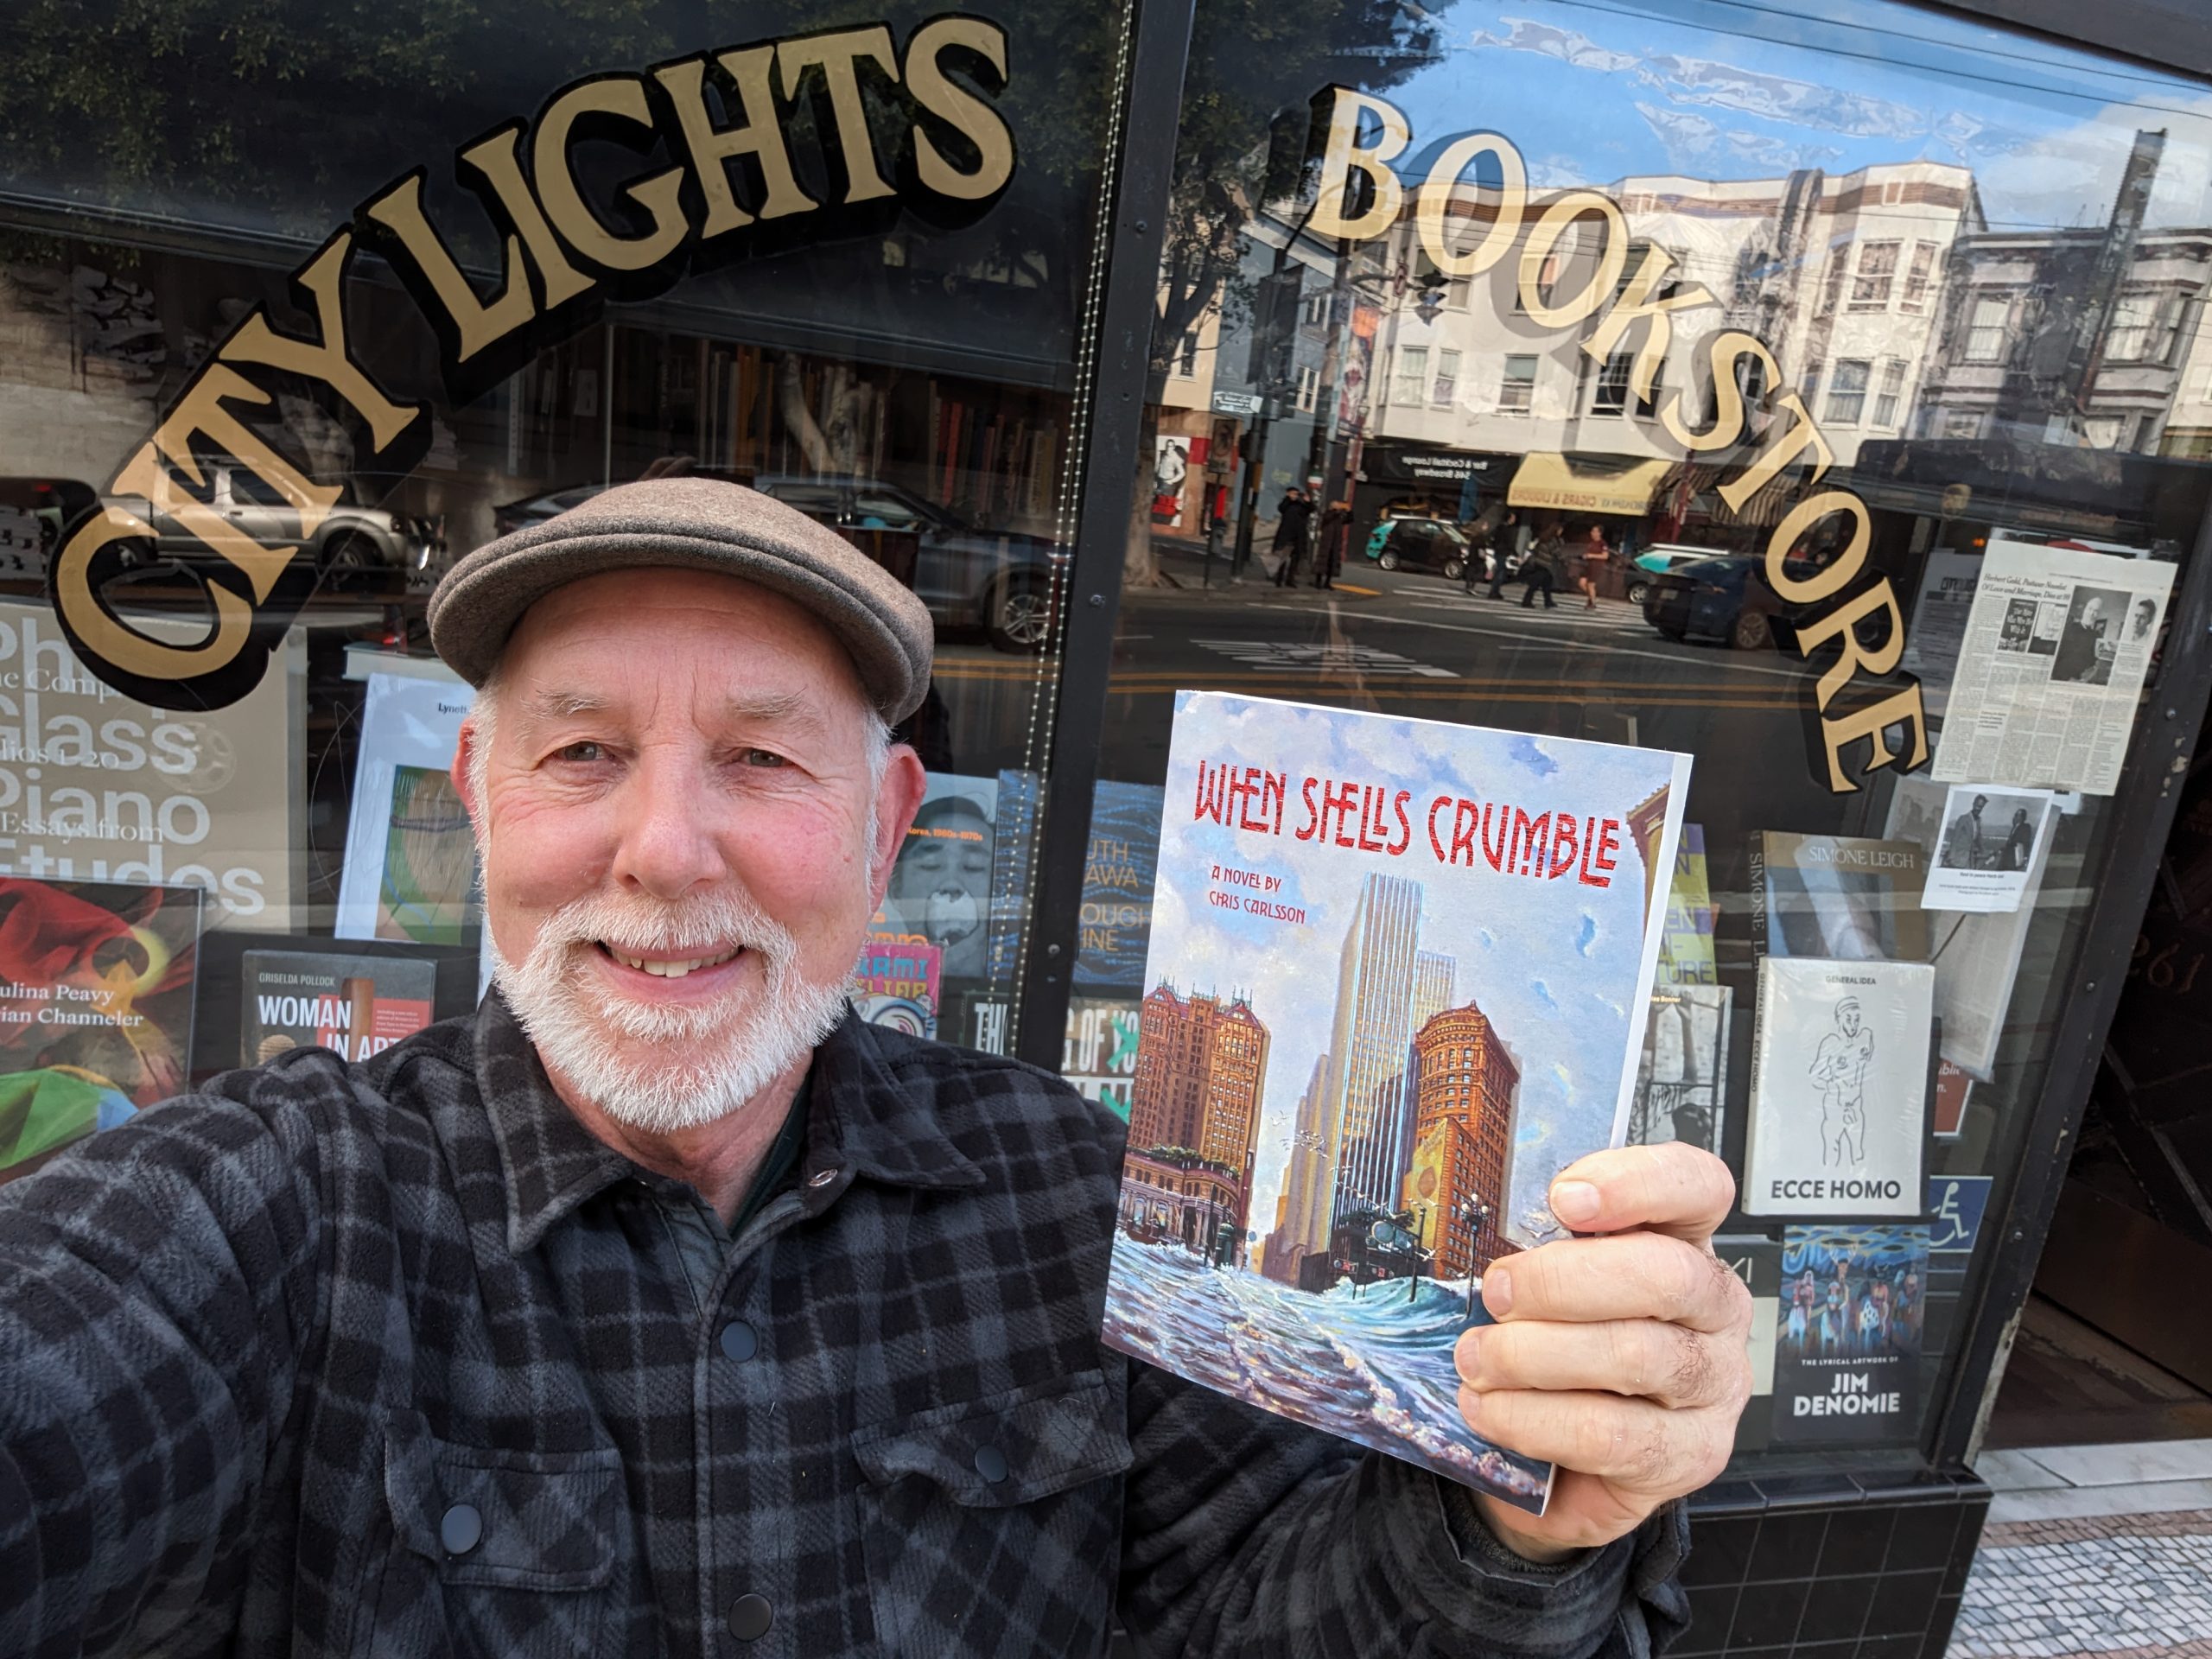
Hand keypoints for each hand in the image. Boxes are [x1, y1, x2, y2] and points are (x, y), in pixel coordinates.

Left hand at [1453, 1143, 1751, 1562]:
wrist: (1565, 1462)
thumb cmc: (1558, 1351)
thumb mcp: (1548, 1286)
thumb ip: (1536, 1249)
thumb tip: (1480, 1232)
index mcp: (1684, 1243)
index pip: (1697, 1186)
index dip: (1637, 1183)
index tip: (1564, 1198)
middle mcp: (1713, 1311)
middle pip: (1665, 1274)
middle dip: (1562, 1281)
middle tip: (1497, 1292)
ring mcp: (1712, 1387)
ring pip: (1635, 1356)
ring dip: (1535, 1355)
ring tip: (1477, 1358)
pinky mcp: (1688, 1456)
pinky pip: (1610, 1434)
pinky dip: (1534, 1419)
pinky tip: (1490, 1408)